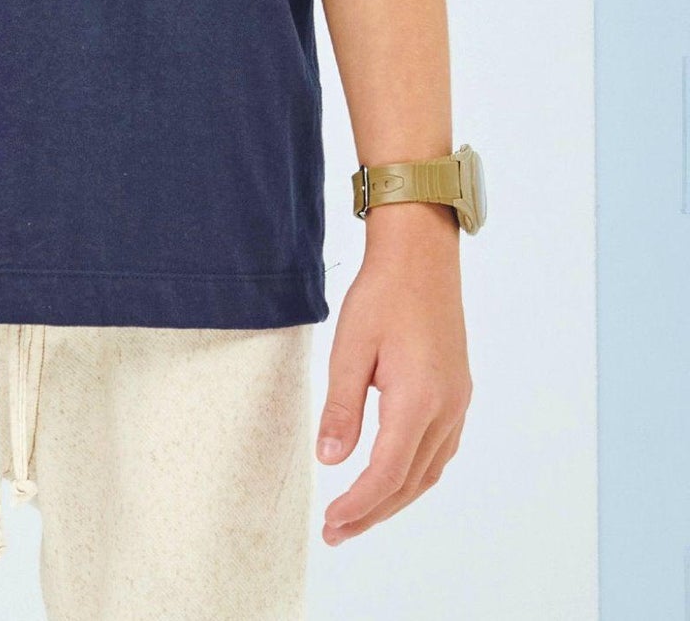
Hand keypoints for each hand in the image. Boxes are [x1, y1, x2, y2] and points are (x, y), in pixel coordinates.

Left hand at [314, 206, 472, 544]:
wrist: (422, 256)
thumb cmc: (382, 294)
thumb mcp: (349, 347)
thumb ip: (341, 407)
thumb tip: (331, 459)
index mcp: (418, 400)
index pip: (387, 473)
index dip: (358, 505)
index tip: (331, 523)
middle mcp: (446, 408)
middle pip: (410, 482)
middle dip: (373, 512)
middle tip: (337, 531)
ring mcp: (457, 402)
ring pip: (428, 471)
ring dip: (394, 498)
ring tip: (359, 514)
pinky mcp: (457, 392)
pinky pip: (439, 450)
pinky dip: (413, 474)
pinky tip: (392, 476)